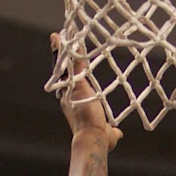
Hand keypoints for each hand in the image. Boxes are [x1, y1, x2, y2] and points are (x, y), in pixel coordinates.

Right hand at [53, 33, 122, 151]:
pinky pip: (73, 63)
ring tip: (60, 35)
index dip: (69, 77)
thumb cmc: (99, 140)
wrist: (92, 138)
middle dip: (61, 58)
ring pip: (66, 66)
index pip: (71, 86)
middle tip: (58, 44)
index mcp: (74, 105)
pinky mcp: (77, 84)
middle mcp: (69, 96)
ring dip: (63, 50)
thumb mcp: (107, 134)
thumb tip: (117, 134)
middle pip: (64, 72)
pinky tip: (69, 37)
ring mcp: (71, 89)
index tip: (69, 69)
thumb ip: (111, 132)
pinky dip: (71, 50)